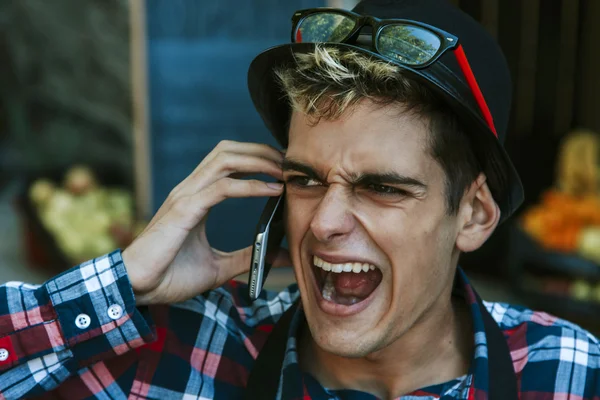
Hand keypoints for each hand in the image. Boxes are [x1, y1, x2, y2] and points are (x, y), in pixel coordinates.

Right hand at [122, 140, 290, 304]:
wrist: (139, 290)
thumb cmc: (171, 277)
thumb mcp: (219, 267)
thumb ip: (247, 257)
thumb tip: (277, 255)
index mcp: (196, 198)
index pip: (228, 162)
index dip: (256, 158)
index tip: (283, 168)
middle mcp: (190, 190)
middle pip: (228, 151)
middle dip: (260, 151)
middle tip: (289, 163)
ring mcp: (185, 197)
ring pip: (225, 160)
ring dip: (258, 161)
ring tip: (283, 171)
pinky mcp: (183, 210)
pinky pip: (221, 188)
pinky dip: (250, 185)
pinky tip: (272, 191)